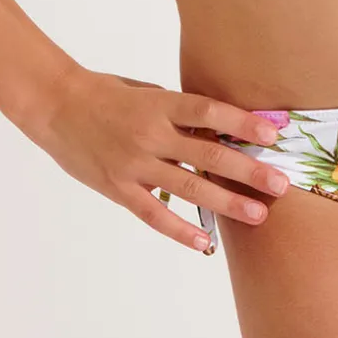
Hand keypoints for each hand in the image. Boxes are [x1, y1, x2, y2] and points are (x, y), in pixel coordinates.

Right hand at [23, 64, 288, 253]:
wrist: (56, 106)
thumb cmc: (107, 94)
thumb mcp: (146, 93)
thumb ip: (178, 113)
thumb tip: (219, 131)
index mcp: (159, 104)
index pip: (209, 112)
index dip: (241, 123)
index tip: (273, 134)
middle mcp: (150, 135)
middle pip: (208, 155)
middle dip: (248, 170)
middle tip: (281, 184)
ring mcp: (134, 165)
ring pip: (188, 188)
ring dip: (226, 203)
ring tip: (257, 214)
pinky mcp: (119, 189)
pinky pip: (154, 214)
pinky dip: (180, 230)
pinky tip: (204, 243)